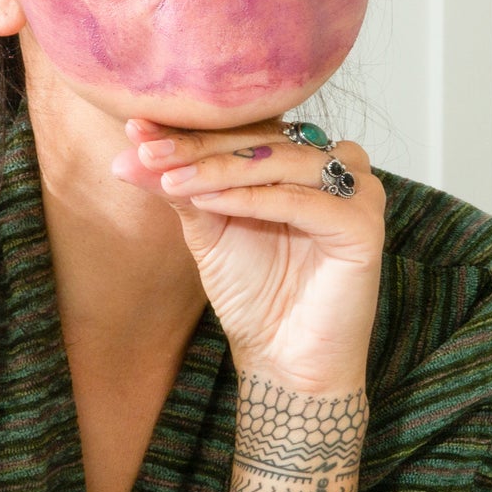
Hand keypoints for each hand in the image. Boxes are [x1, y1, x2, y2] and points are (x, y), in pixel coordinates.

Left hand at [111, 118, 384, 394]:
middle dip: (199, 147)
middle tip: (146, 151)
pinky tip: (208, 202)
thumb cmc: (253, 294)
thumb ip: (177, 188)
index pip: (246, 131)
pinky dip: (253, 198)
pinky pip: (303, 201)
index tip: (134, 129)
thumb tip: (127, 154)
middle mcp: (336, 167)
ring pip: (283, 162)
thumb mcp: (206, 229)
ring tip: (170, 178)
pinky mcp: (363, 227)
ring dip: (221, 169)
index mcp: (303, 159)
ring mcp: (357, 194)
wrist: (283, 361)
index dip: (190, 131)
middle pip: (264, 141)